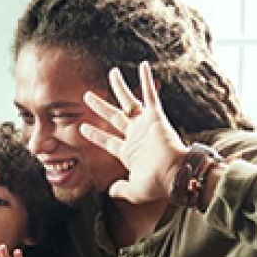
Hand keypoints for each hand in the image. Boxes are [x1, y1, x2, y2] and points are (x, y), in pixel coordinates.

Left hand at [81, 61, 187, 203]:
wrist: (175, 175)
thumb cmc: (156, 184)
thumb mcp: (133, 190)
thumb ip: (120, 189)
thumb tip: (110, 191)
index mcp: (128, 152)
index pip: (107, 140)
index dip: (94, 134)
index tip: (82, 128)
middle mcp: (135, 136)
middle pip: (113, 117)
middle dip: (100, 106)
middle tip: (87, 96)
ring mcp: (144, 125)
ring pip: (129, 102)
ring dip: (120, 88)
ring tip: (112, 72)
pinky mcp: (155, 117)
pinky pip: (150, 95)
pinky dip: (147, 81)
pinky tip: (143, 66)